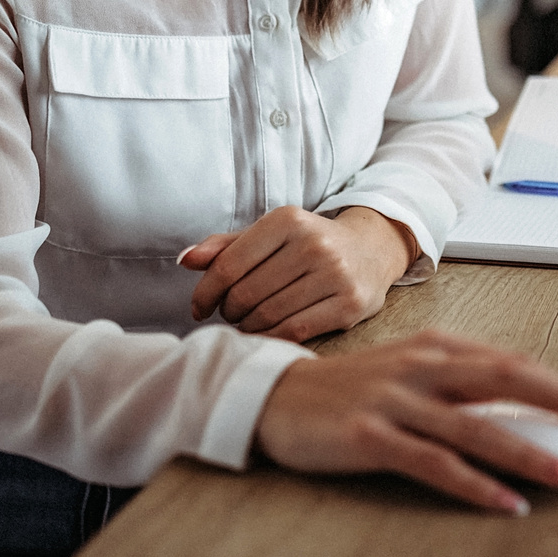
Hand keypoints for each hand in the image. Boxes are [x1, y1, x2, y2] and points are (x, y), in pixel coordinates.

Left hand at [181, 205, 417, 340]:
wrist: (372, 249)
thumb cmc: (309, 243)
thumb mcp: (271, 234)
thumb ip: (227, 246)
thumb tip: (186, 260)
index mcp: (288, 219)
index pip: (229, 265)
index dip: (205, 292)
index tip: (199, 307)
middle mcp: (314, 243)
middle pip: (246, 293)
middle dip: (228, 310)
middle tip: (230, 313)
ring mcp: (335, 274)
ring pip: (268, 315)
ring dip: (248, 326)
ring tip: (248, 322)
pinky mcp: (351, 304)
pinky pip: (295, 330)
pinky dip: (272, 337)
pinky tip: (267, 333)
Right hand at [255, 329, 557, 513]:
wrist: (274, 395)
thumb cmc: (351, 388)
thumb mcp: (409, 371)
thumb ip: (458, 382)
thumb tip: (521, 410)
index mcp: (437, 346)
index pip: (512, 363)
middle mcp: (422, 365)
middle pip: (506, 380)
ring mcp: (396, 400)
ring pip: (476, 427)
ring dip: (527, 452)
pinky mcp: (371, 436)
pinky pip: (435, 464)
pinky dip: (476, 485)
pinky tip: (506, 503)